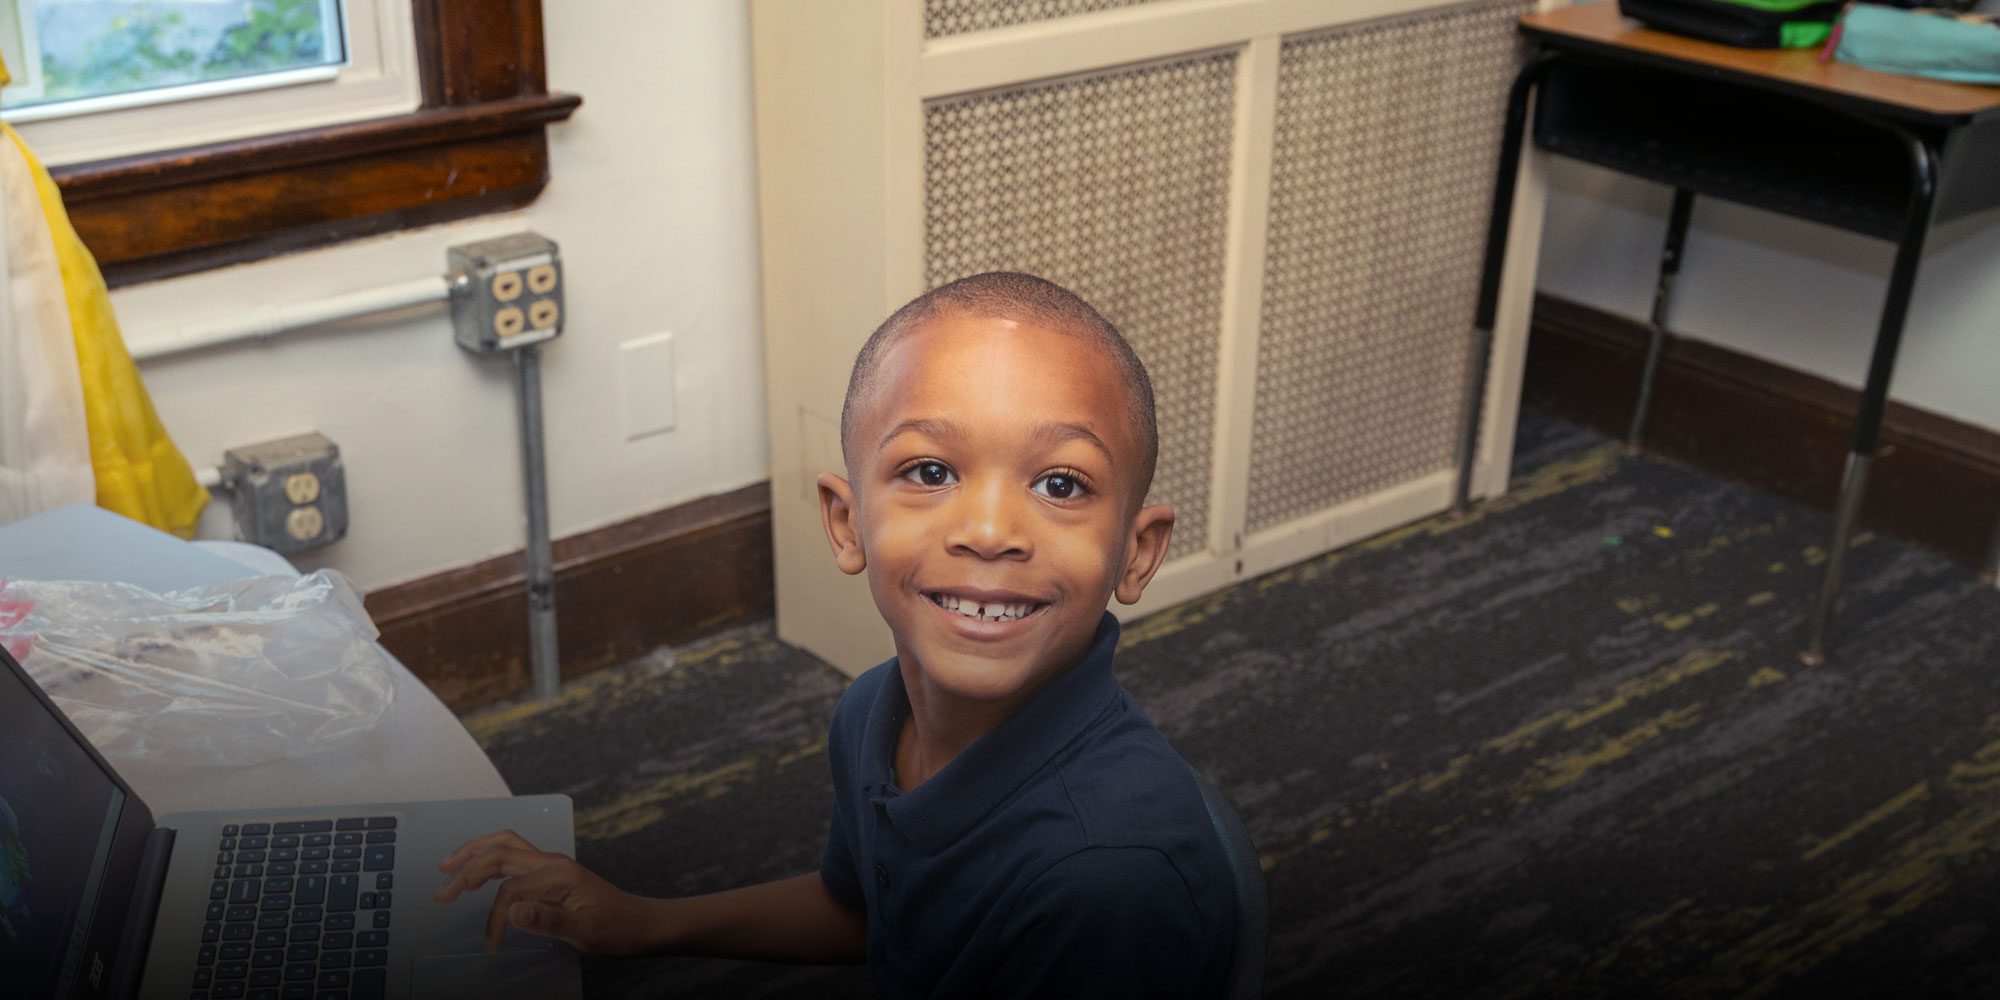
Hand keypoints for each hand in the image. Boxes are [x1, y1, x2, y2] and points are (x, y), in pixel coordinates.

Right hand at [435, 830, 661, 954]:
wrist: (641, 924)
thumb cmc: (617, 927)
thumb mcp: (585, 931)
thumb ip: (548, 920)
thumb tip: (513, 911)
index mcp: (558, 873)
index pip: (510, 890)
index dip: (495, 917)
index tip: (492, 943)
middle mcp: (552, 862)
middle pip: (499, 854)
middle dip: (467, 869)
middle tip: (442, 891)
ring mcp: (551, 865)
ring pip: (505, 847)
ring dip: (475, 854)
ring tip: (449, 867)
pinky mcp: (551, 873)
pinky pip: (514, 856)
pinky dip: (490, 858)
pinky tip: (479, 870)